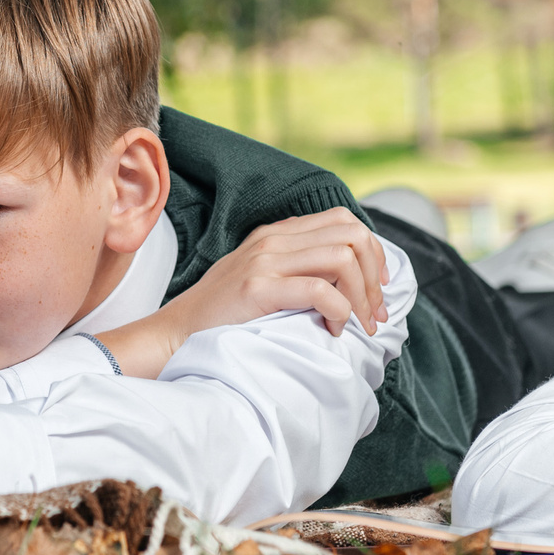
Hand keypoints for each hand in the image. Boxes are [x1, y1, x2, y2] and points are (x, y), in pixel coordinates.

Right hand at [95, 207, 389, 378]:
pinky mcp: (258, 288)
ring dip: (362, 296)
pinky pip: (320, 290)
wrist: (176, 334)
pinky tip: (333, 329)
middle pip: (352, 234)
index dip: (373, 252)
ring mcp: (265, 261)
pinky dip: (340, 311)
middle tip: (375, 314)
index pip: (344, 221)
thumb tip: (349, 283)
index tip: (377, 289)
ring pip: (343, 257)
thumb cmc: (222, 316)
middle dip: (374, 276)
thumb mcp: (262, 279)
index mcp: (277, 234)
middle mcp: (273, 240)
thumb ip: (297, 269)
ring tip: (359, 325)